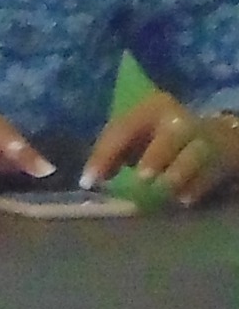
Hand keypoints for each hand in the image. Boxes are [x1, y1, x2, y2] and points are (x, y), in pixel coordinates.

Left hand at [86, 91, 233, 206]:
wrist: (213, 136)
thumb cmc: (159, 137)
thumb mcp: (135, 136)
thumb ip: (112, 154)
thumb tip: (91, 180)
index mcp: (151, 109)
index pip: (124, 128)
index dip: (105, 154)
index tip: (88, 181)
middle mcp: (179, 121)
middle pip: (170, 136)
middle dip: (155, 157)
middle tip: (141, 177)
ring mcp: (203, 140)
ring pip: (194, 155)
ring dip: (177, 174)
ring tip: (163, 191)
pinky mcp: (221, 160)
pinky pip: (209, 175)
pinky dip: (195, 188)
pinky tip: (183, 199)